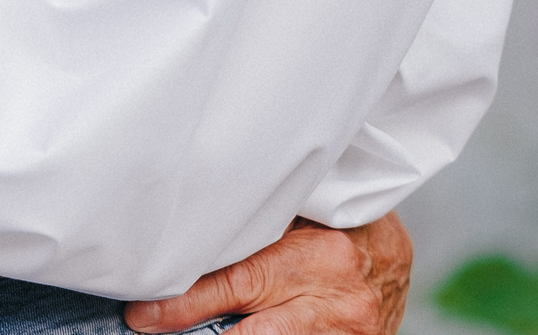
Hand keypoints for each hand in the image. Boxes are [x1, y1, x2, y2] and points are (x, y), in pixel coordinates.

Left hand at [124, 215, 412, 334]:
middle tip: (150, 327)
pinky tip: (227, 334)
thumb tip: (190, 241)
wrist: (394, 259)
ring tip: (186, 333)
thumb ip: (262, 230)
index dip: (185, 303)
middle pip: (252, 333)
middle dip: (196, 334)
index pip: (240, 283)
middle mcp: (335, 302)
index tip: (143, 314)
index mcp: (320, 255)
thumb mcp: (303, 215)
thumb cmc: (339, 226)